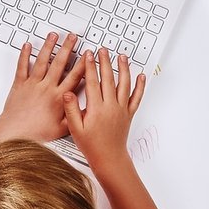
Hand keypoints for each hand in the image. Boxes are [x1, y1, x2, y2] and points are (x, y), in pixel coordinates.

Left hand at [0, 32, 85, 142]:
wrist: (15, 132)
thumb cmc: (36, 132)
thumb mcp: (62, 129)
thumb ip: (75, 117)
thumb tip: (87, 111)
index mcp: (59, 97)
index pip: (74, 77)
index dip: (83, 64)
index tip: (88, 55)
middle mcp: (46, 87)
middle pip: (59, 63)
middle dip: (67, 48)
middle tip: (73, 37)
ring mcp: (32, 84)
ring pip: (42, 61)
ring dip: (49, 46)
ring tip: (54, 35)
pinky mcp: (19, 85)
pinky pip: (22, 66)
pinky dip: (24, 55)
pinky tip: (27, 46)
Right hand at [62, 48, 144, 167]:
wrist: (109, 158)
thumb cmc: (91, 146)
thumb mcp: (75, 129)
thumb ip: (71, 110)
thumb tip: (67, 93)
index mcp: (96, 109)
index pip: (93, 82)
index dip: (90, 67)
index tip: (88, 55)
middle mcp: (111, 107)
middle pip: (109, 79)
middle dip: (105, 62)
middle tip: (103, 50)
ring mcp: (122, 109)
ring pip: (124, 85)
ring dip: (123, 69)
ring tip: (122, 57)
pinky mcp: (129, 114)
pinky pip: (136, 98)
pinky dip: (140, 86)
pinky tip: (141, 76)